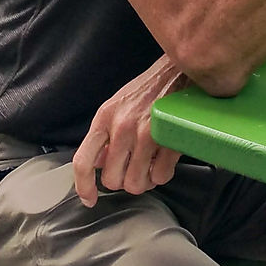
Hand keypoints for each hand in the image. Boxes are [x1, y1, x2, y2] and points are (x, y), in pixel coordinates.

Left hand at [73, 55, 185, 207]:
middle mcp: (122, 125)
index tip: (90, 199)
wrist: (182, 67)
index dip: (84, 186)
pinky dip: (163, 174)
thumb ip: (106, 133)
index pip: (83, 160)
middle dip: (124, 180)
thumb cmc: (150, 87)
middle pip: (113, 180)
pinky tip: (166, 160)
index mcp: (105, 116)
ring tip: (151, 166)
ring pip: (136, 183)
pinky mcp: (169, 138)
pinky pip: (161, 177)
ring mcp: (146, 133)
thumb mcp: (119, 104)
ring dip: (145, 181)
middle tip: (134, 170)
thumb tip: (99, 163)